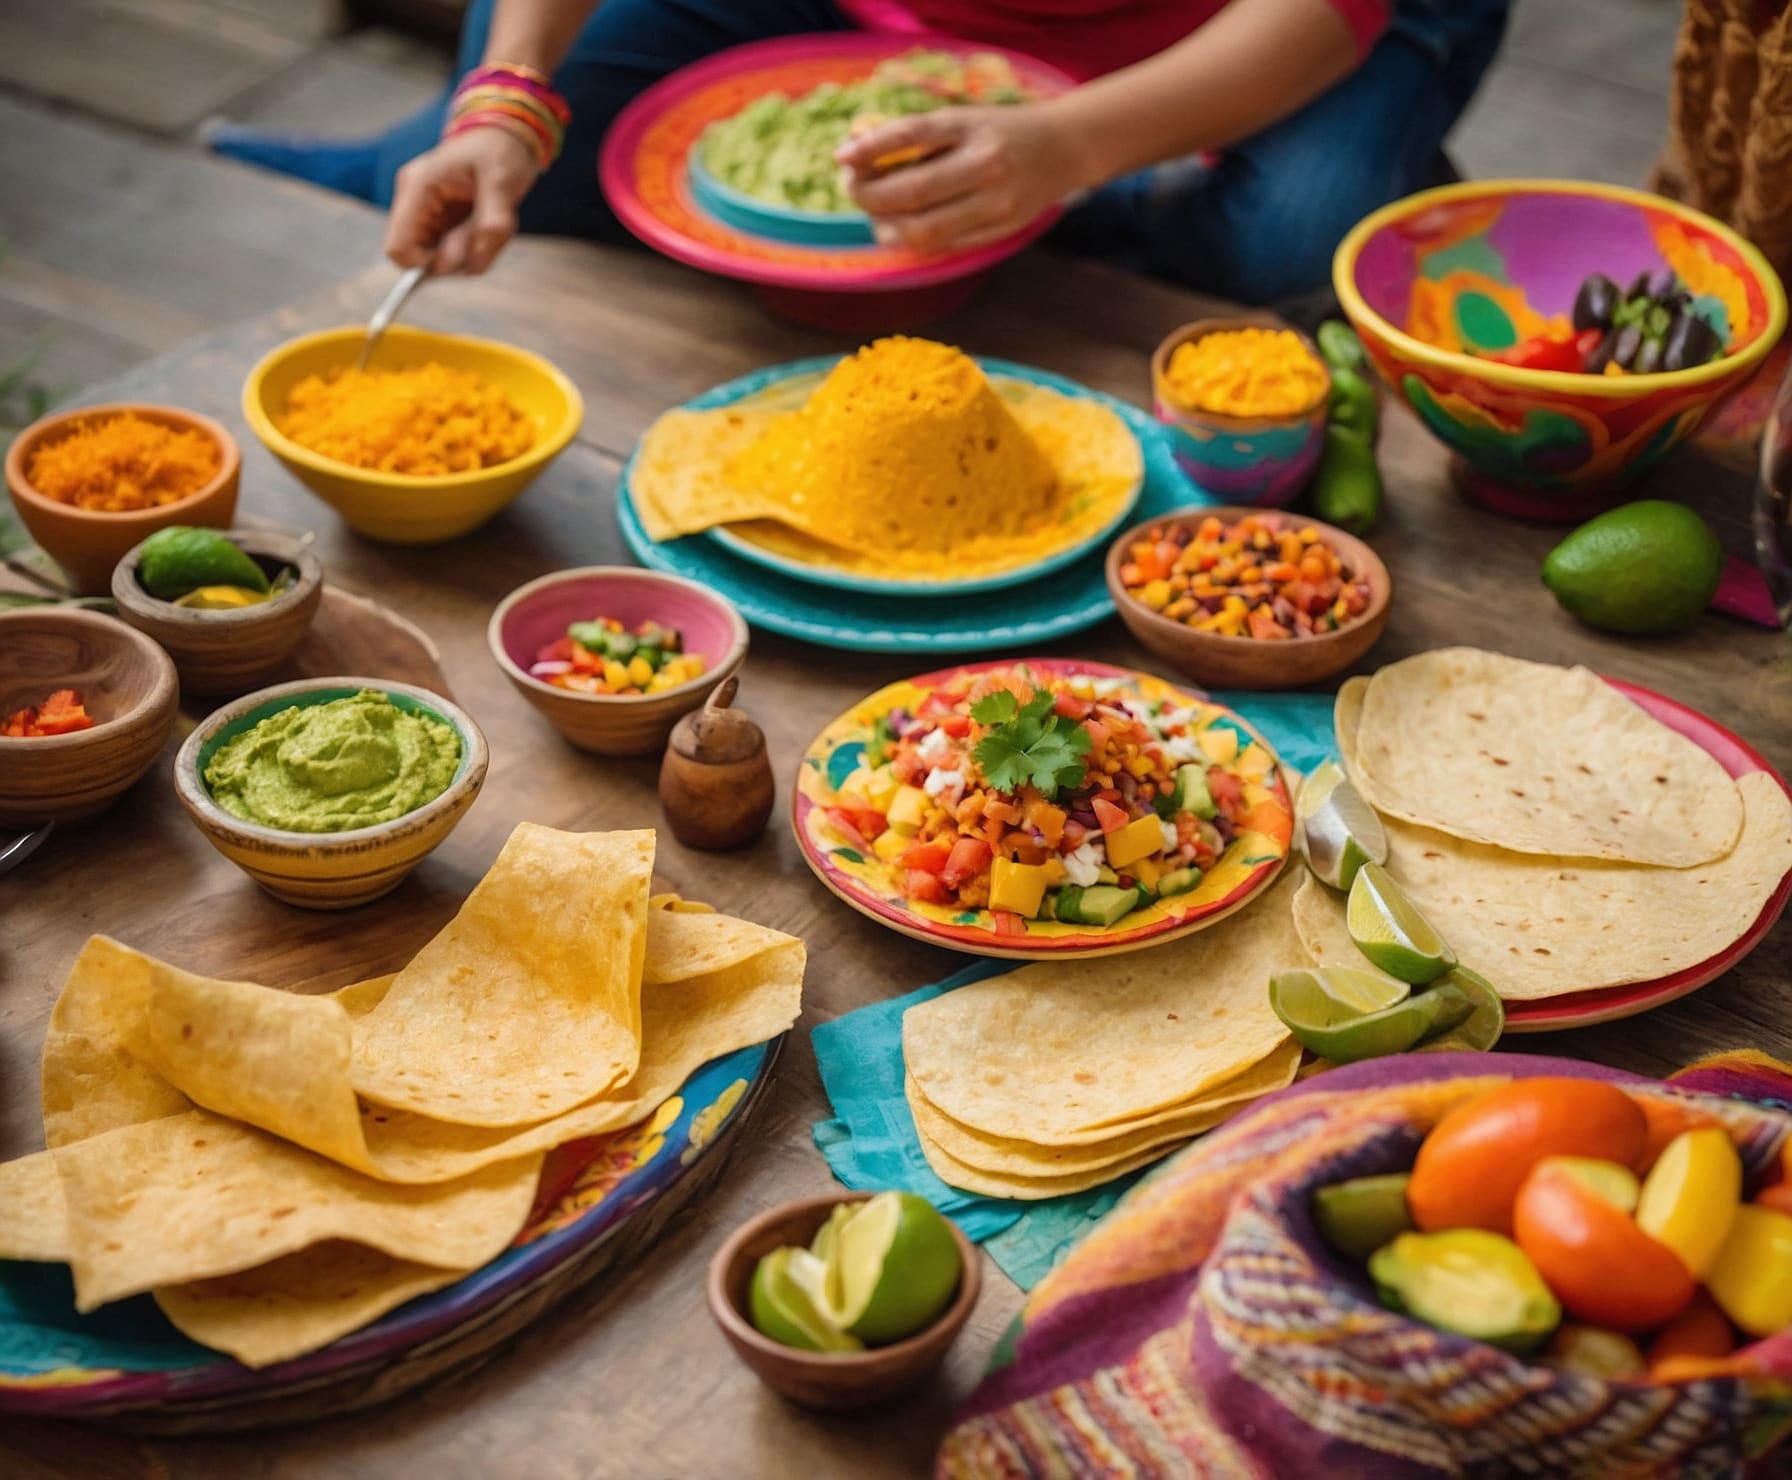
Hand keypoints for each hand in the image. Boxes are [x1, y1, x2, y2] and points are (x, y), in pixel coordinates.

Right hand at [385, 127, 540, 274]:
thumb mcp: (503, 184)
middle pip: (419, 257)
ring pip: (438, 257)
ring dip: (469, 252)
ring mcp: (425, 210)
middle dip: (457, 258)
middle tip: (489, 234)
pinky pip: (451, 249)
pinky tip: (488, 224)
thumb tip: (471, 268)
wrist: (505, 132)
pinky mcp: (439, 217)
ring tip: (492, 223)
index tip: (464, 257)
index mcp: (418, 187)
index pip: (397, 248)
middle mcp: (414, 200)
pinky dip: (474, 247)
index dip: (426, 266)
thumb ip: (490, 226)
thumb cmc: (501, 150)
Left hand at [836, 104, 1093, 254]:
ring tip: (876, 215)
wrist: (1062, 148)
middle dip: (870, 196)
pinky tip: (901, 230)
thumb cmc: (998, 132)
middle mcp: (985, 164)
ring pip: (923, 230)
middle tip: (854, 190)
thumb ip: (915, 138)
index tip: (841, 158)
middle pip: (912, 192)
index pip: (912, 135)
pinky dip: (912, 242)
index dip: (871, 148)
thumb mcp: (961, 119)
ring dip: (887, 227)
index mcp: (971, 126)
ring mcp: (995, 203)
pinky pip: (943, 247)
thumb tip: (857, 158)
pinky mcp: (1000, 231)